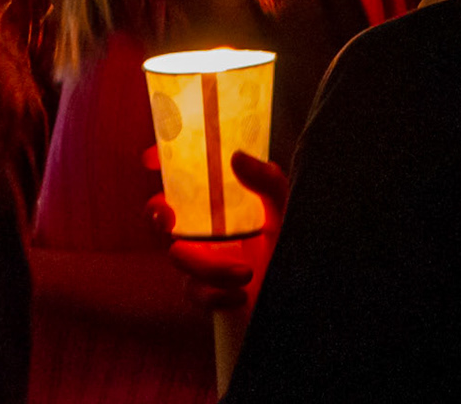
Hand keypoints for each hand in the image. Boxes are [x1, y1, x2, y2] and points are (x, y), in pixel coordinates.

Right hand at [148, 150, 287, 311]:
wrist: (308, 303)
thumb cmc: (297, 252)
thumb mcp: (287, 215)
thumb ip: (268, 184)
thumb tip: (237, 157)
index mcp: (222, 204)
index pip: (184, 178)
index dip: (162, 165)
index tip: (151, 160)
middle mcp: (207, 229)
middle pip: (161, 215)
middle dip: (158, 214)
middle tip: (170, 217)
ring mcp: (203, 262)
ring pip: (178, 257)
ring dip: (208, 267)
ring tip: (245, 273)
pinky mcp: (208, 293)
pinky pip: (193, 292)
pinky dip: (214, 295)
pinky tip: (241, 296)